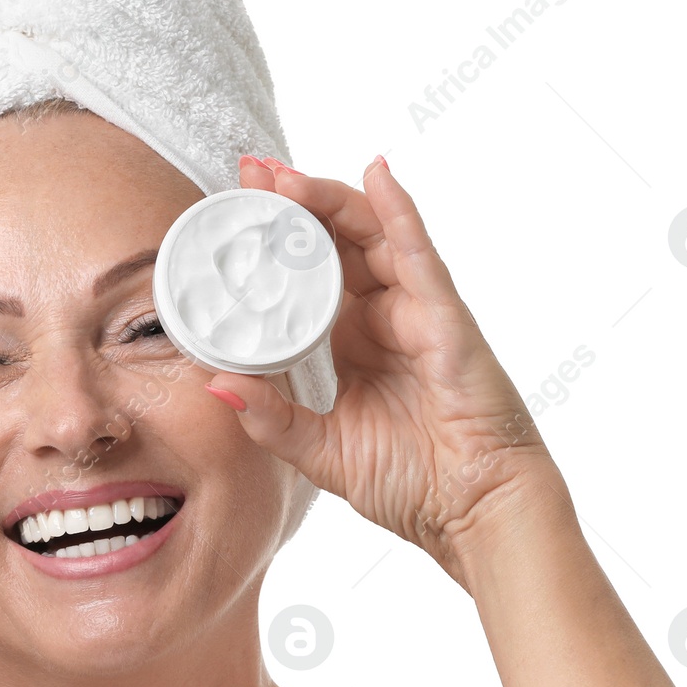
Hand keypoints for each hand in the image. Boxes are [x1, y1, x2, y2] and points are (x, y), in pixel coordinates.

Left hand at [205, 156, 564, 585]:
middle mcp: (382, 317)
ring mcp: (416, 311)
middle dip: (290, 202)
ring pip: (369, 234)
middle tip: (246, 172)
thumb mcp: (319, 449)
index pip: (305, 275)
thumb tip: (215, 384)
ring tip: (280, 173)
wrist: (470, 515)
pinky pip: (419, 254)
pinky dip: (398, 211)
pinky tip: (376, 174)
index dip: (271, 242)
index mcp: (351, 342)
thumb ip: (270, 417)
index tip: (229, 213)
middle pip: (333, 241)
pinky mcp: (446, 318)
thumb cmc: (411, 482)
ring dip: (325, 198)